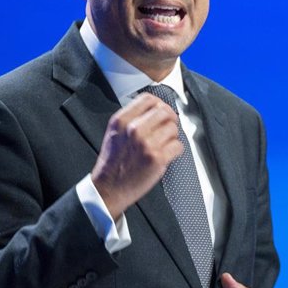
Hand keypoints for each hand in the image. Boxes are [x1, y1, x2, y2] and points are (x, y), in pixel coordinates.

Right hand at [91, 93, 182, 219]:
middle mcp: (134, 129)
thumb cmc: (113, 162)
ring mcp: (147, 144)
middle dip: (170, 119)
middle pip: (165, 111)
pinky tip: (167, 154)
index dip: (159, 104)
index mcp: (121, 120)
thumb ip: (131, 118)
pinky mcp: (157, 158)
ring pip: (173, 128)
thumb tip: (155, 109)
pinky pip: (178, 146)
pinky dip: (176, 150)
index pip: (148, 99)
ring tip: (164, 144)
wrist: (109, 188)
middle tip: (168, 127)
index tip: (161, 111)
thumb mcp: (114, 132)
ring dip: (173, 136)